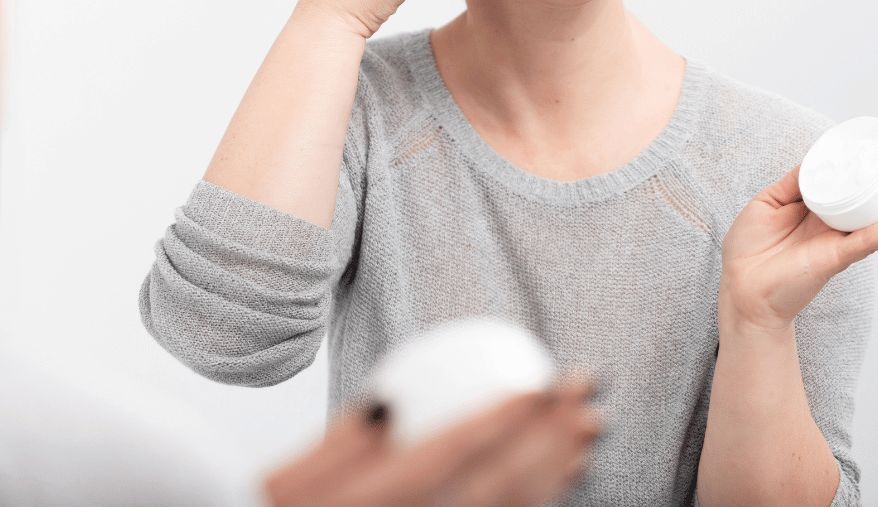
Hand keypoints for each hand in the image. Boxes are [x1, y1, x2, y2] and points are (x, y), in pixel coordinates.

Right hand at [263, 383, 599, 506]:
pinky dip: (537, 501)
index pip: (456, 453)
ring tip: (588, 432)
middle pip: (498, 482)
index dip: (506, 416)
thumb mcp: (289, 483)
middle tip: (589, 394)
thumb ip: (343, 445)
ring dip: (556, 469)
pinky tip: (560, 478)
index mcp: (380, 501)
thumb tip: (389, 403)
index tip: (545, 382)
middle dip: (550, 433)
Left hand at [718, 138, 877, 333]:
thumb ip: (794, 182)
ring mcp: (840, 241)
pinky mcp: (835, 258)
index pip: (859, 184)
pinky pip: (867, 241)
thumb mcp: (769, 202)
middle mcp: (837, 224)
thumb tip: (818, 161)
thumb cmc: (751, 249)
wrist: (740, 287)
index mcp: (823, 209)